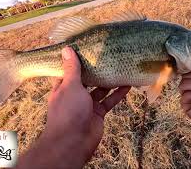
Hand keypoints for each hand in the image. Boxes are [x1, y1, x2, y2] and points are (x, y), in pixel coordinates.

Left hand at [42, 46, 129, 166]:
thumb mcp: (70, 86)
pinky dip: (117, 94)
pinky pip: (109, 101)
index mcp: (63, 87)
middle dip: (95, 70)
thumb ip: (72, 69)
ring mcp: (87, 104)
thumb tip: (66, 49)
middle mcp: (74, 95)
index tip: (85, 48)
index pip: (69, 71)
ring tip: (120, 67)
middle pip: (87, 79)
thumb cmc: (68, 111)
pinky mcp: (98, 113)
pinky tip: (127, 85)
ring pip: (100, 90)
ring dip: (109, 81)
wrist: (73, 142)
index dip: (76, 60)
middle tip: (107, 55)